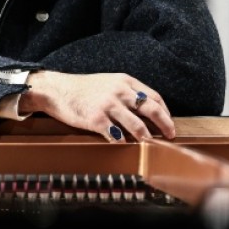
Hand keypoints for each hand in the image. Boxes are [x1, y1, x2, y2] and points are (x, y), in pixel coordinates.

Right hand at [19, 70, 173, 141]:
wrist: (58, 90)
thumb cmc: (85, 89)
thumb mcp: (111, 83)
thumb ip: (128, 93)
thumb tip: (148, 110)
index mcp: (126, 82)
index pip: (154, 97)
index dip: (165, 112)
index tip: (169, 123)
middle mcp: (120, 91)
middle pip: (151, 109)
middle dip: (165, 124)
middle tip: (170, 136)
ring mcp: (108, 105)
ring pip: (137, 124)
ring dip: (147, 138)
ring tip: (152, 146)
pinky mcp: (96, 118)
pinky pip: (116, 134)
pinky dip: (123, 142)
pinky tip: (126, 146)